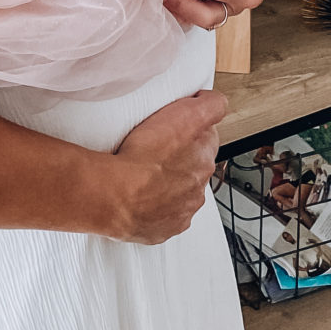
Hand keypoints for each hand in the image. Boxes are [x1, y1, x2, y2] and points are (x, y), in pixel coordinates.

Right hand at [109, 89, 226, 243]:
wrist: (114, 195)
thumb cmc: (141, 157)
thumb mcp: (185, 114)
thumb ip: (210, 105)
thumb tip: (216, 101)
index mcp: (203, 161)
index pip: (207, 140)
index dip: (191, 130)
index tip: (177, 128)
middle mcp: (197, 188)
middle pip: (193, 167)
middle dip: (179, 158)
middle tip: (154, 149)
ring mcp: (181, 211)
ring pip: (178, 192)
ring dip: (166, 183)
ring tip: (143, 173)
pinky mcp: (162, 228)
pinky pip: (163, 215)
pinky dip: (154, 206)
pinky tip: (140, 195)